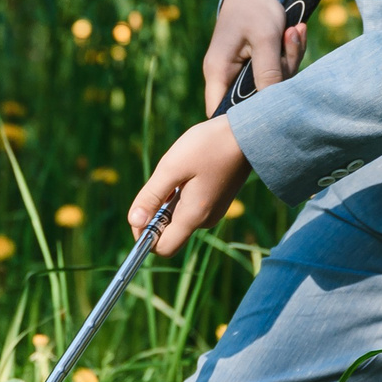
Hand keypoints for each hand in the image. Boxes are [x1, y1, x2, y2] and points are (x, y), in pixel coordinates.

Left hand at [128, 116, 250, 255]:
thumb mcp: (172, 167)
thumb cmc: (208, 146)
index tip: (140, 212)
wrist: (247, 133)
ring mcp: (212, 211)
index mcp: (194, 217)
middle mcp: (204, 220)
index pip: (163, 248)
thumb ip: (151, 197)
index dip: (145, 236)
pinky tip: (189, 171)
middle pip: (169, 232)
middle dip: (156, 213)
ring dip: (169, 200)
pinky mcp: (216, 201)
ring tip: (180, 171)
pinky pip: (189, 207)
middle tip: (164, 181)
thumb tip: (134, 223)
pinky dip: (180, 194)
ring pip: (178, 217)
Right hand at [204, 0, 308, 114]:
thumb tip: (271, 105)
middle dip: (279, 79)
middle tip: (290, 45)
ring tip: (294, 31)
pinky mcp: (256, 66)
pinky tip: (295, 32)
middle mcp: (226, 76)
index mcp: (218, 71)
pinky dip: (288, 55)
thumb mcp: (265, 38)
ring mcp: (242, 72)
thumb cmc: (255, 8)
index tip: (268, 115)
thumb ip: (268, 71)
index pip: (220, 112)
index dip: (239, 121)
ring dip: (288, 61)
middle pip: (254, 100)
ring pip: (270, 85)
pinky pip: (276, 72)